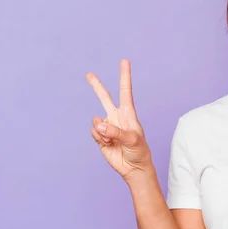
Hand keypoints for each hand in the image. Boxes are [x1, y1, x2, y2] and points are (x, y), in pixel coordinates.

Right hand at [86, 59, 151, 179]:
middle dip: (96, 86)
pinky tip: (108, 144)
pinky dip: (99, 138)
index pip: (125, 91)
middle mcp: (117, 117)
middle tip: (88, 74)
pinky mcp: (100, 136)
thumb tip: (98, 124)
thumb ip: (115, 131)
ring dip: (102, 130)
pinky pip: (93, 132)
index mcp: (128, 113)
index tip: (124, 61)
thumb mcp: (132, 139)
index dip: (124, 76)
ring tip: (113, 140)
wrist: (133, 167)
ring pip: (96, 120)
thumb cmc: (139, 151)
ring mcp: (107, 126)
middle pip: (104, 98)